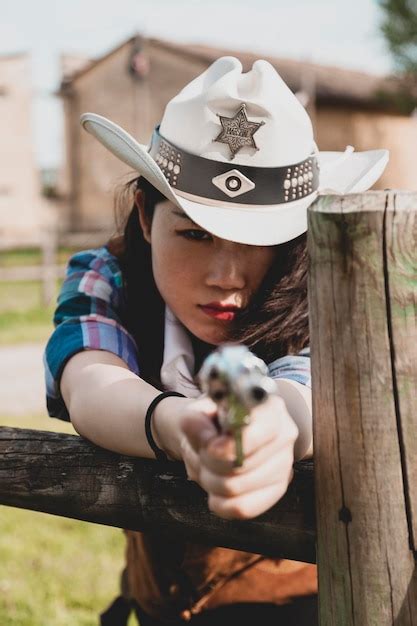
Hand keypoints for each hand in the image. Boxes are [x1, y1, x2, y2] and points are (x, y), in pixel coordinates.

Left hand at [179, 394, 298, 519]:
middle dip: (209, 464)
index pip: (254, 436)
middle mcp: (284, 434)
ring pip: (236, 488)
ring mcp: (284, 464)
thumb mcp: (198, 412)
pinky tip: (217, 489)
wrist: (220, 433)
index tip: (210, 448)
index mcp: (268, 408)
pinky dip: (221, 503)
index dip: (227, 448)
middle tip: (204, 454)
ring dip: (211, 482)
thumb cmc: (213, 421)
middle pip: (240, 466)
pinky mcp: (278, 489)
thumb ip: (195, 422)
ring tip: (209, 468)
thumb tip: (208, 442)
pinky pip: (243, 508)